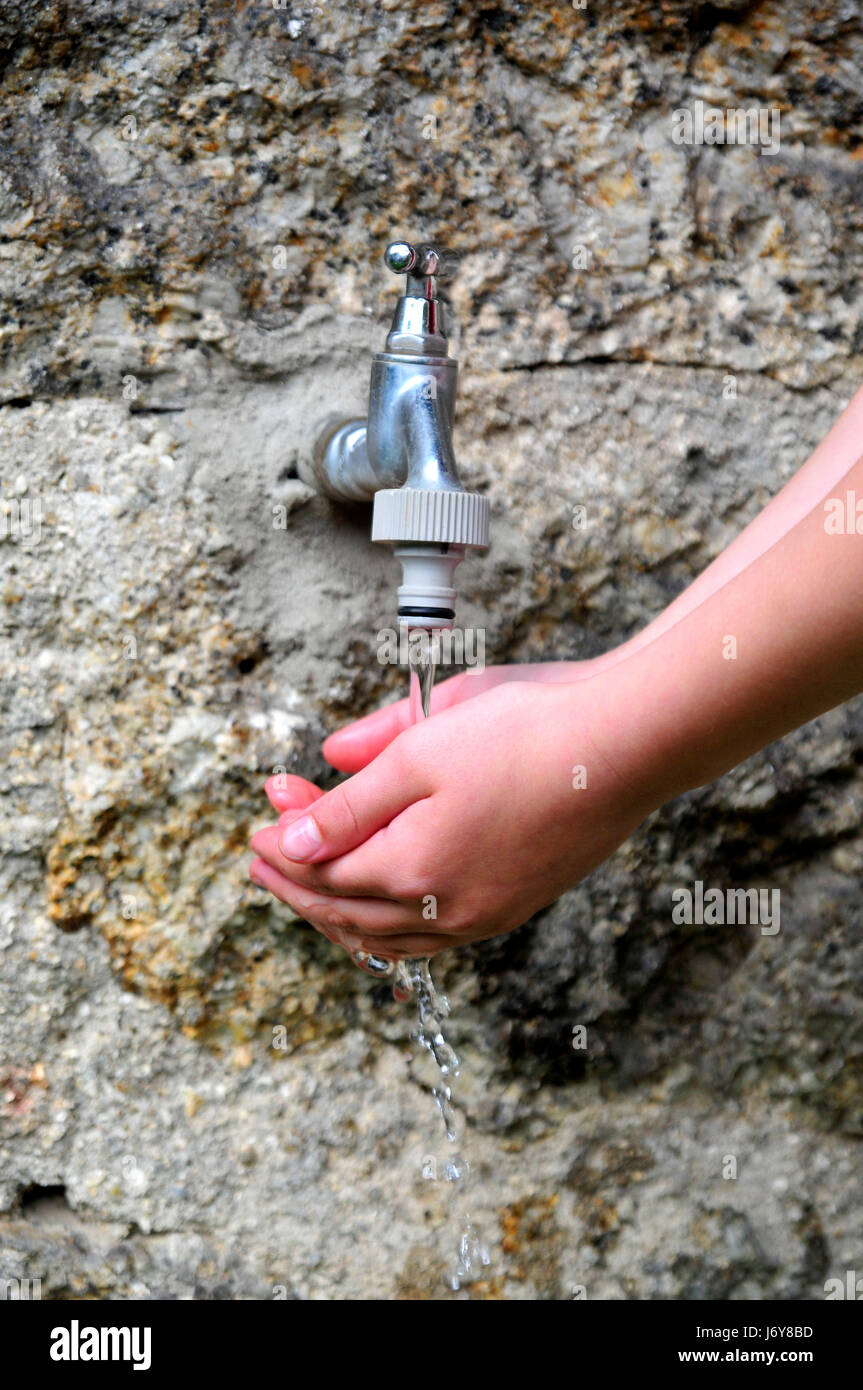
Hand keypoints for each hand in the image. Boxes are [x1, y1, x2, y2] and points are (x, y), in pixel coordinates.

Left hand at [248, 678, 652, 961]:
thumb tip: (294, 837)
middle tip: (261, 863)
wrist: (623, 748)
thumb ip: (351, 800)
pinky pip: (431, 940)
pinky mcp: (513, 906)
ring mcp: (484, 915)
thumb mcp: (418, 751)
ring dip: (339, 915)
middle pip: (347, 911)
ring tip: (309, 894)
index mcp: (411, 869)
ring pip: (389, 938)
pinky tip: (384, 915)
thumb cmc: (523, 735)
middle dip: (297, 885)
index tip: (252, 829)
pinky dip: (391, 931)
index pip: (322, 871)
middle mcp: (445, 910)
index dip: (280, 851)